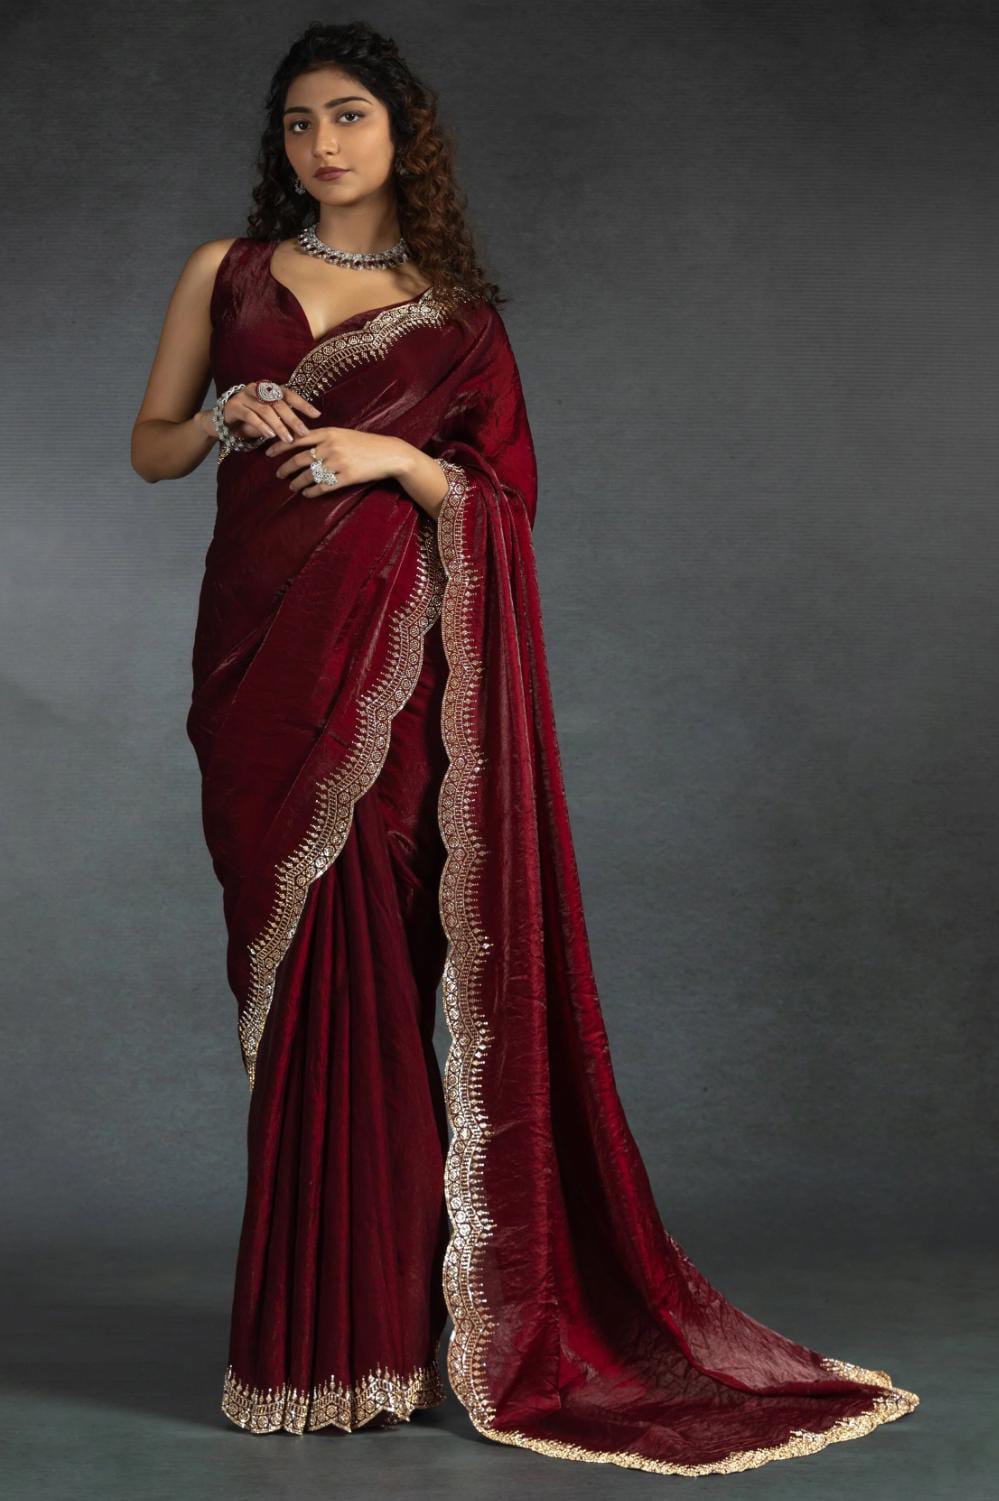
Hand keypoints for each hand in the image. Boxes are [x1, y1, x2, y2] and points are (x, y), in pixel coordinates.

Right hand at [222, 381, 319, 442]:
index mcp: (267, 390)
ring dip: (279, 426)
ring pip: (266, 410)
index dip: (303, 404)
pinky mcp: (234, 406)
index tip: (317, 415)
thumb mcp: (267, 420)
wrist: (220, 421)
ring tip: (288, 439)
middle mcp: (257, 389)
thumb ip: (281, 420)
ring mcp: (244, 396)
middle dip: (293, 419)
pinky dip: (261, 426)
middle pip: (278, 403)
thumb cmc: (248, 421)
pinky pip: (250, 416)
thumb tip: (302, 430)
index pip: (288, 394)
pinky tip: (270, 436)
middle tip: (304, 432)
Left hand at [267, 428, 409, 497]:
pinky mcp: (346, 477)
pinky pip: (323, 486)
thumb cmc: (366, 443)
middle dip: (285, 468)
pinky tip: (307, 494)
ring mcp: (338, 462)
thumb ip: (324, 437)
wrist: (389, 453)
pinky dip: (312, 491)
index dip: (280, 446)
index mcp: (328, 432)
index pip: (297, 438)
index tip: (268, 453)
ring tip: (292, 486)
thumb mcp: (344, 434)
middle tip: (278, 474)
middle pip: (299, 459)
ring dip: (297, 482)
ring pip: (309, 475)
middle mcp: (330, 446)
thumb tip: (303, 444)